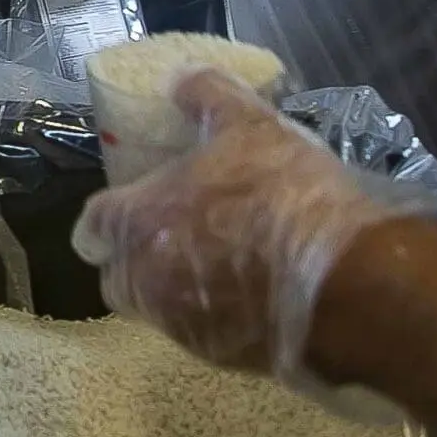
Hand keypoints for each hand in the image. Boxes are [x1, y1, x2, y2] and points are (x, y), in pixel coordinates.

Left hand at [70, 68, 394, 381]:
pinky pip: (203, 335)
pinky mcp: (223, 359)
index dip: (112, 215)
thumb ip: (206, 95)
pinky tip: (258, 291)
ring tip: (225, 259)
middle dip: (137, 259)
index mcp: (136, 224)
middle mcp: (146, 282)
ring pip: (158, 309)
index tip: (140, 201)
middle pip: (117, 276)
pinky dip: (218, 315)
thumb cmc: (283, 194)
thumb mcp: (249, 124)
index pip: (92, 226)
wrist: (344, 284)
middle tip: (180, 232)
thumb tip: (180, 77)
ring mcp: (182, 328)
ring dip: (177, 287)